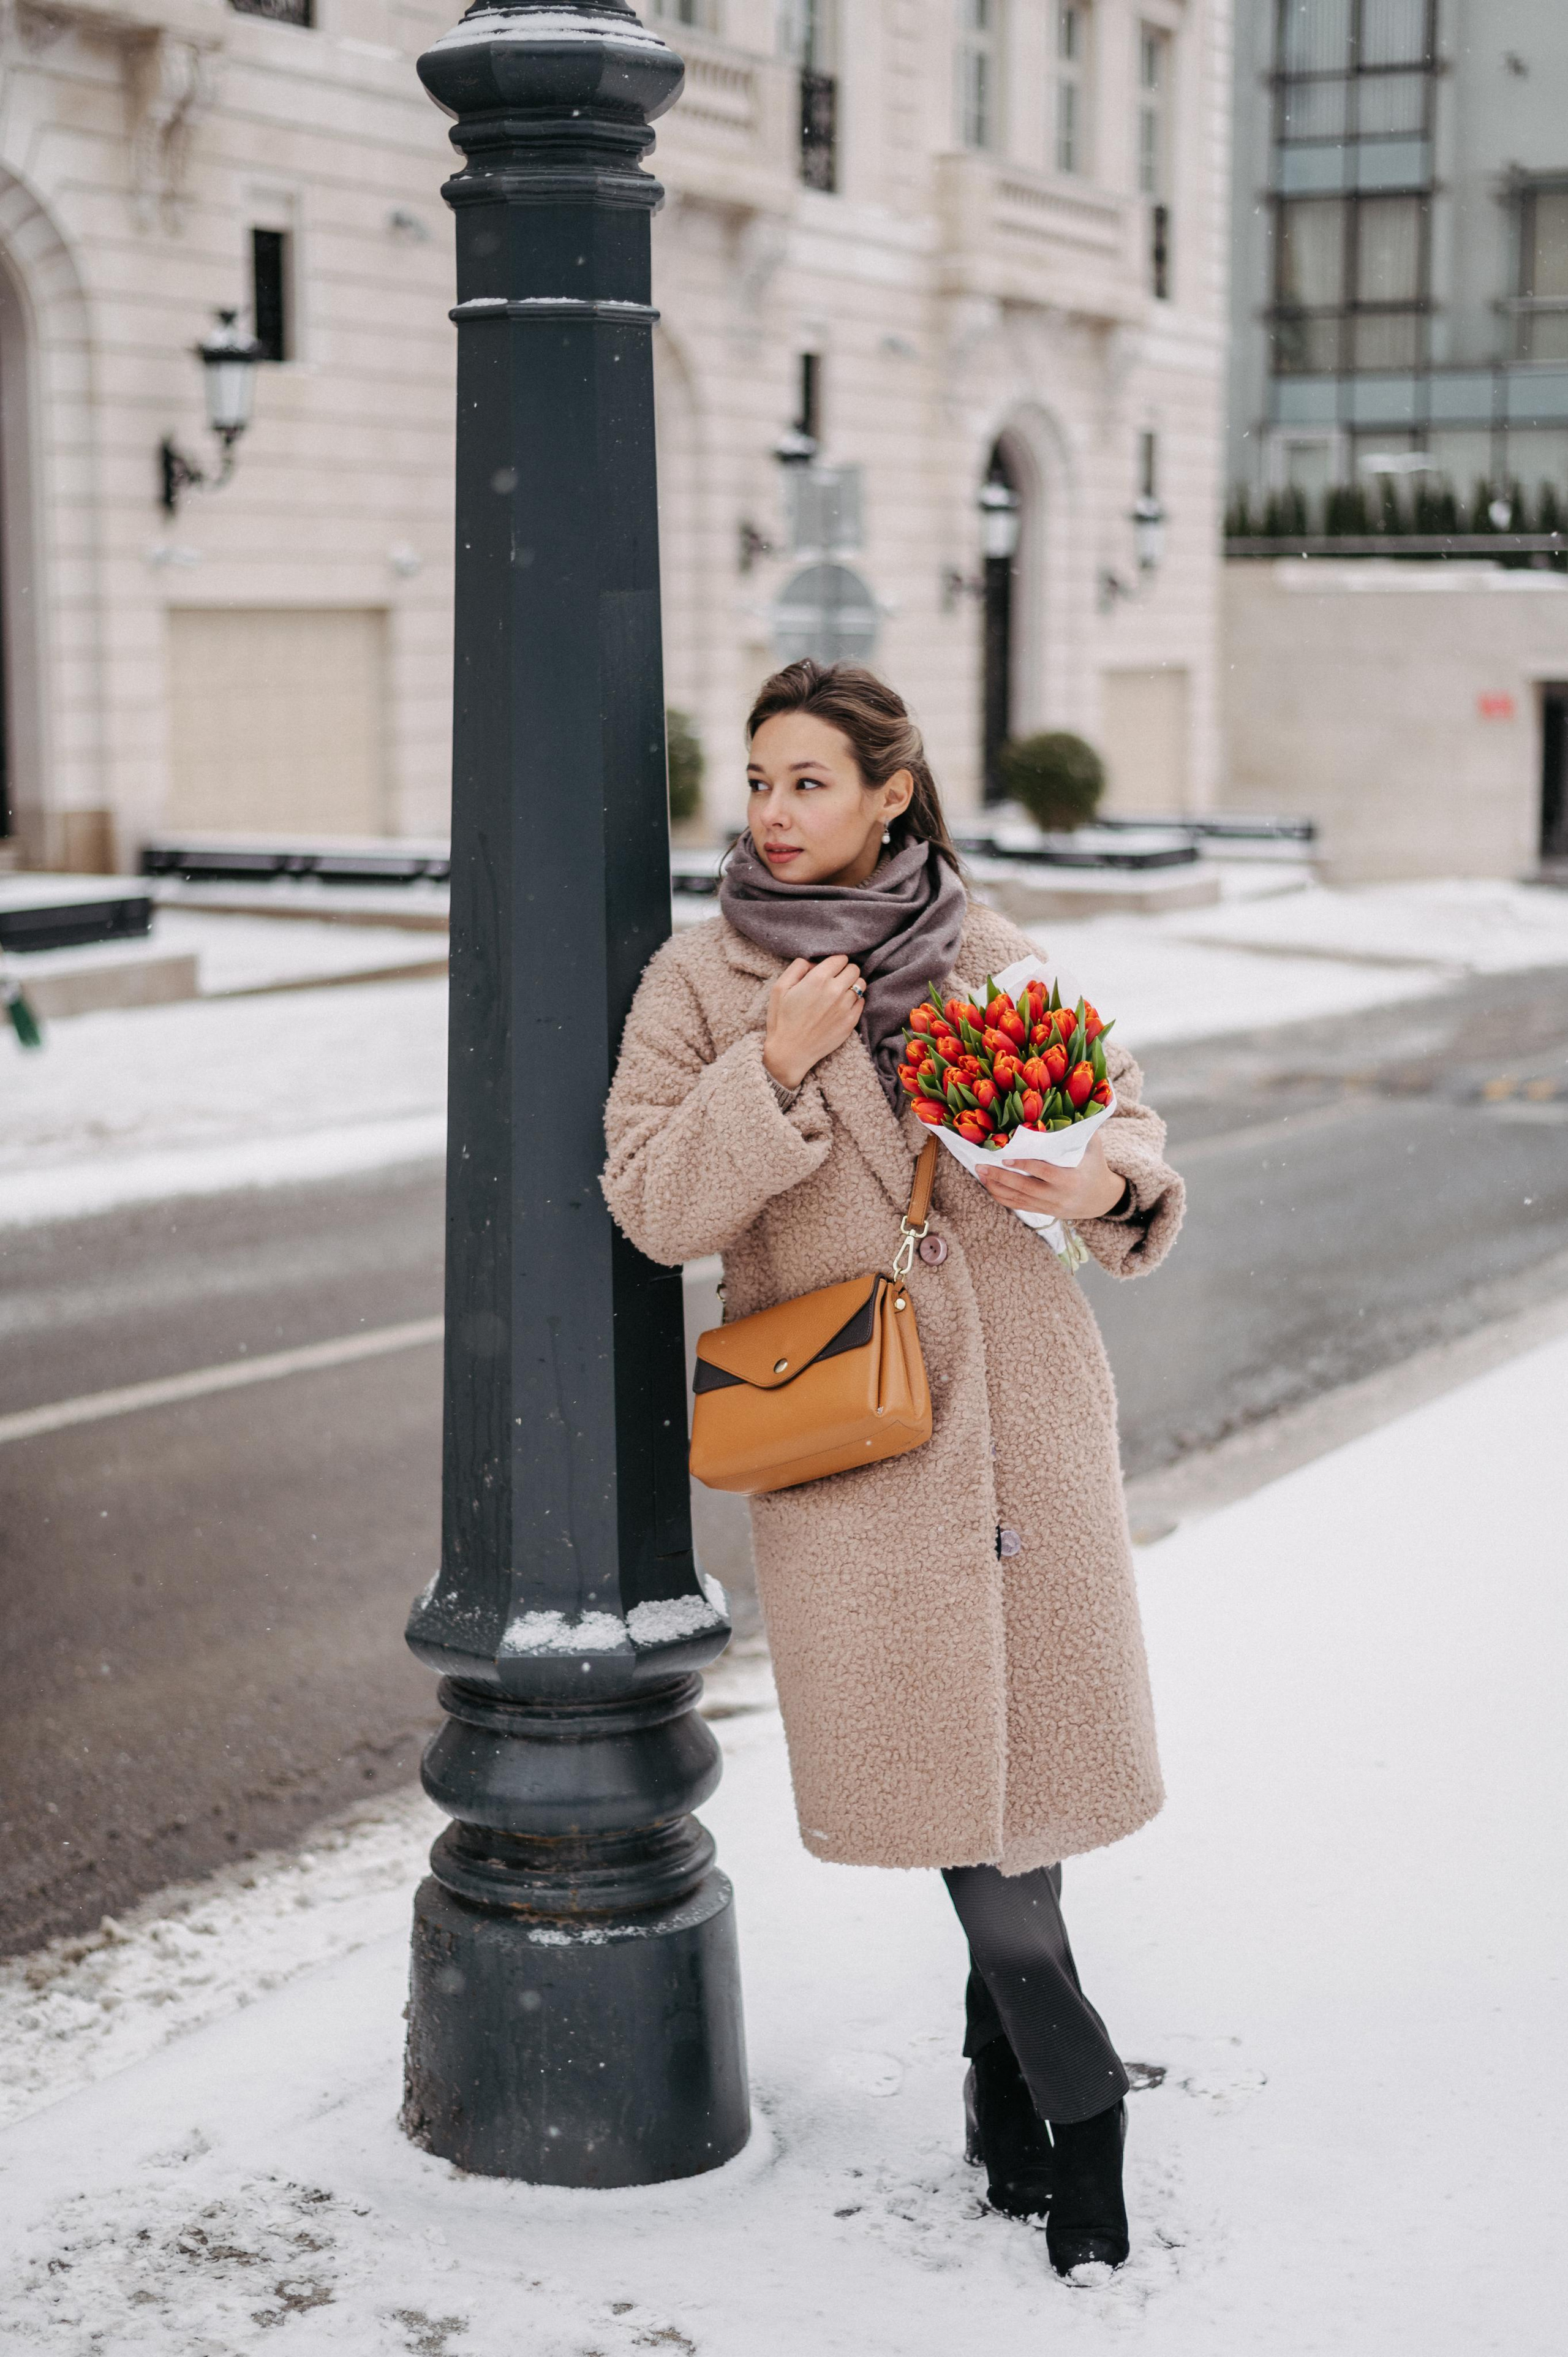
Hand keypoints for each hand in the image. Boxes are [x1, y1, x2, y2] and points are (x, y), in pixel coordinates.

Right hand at [763, 954, 864, 1089]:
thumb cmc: (782, 1019)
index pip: (841, 958)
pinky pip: (862, 1002)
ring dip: (852, 985)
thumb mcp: (779, 987)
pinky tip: (841, 1007)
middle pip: (854, 969)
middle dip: (845, 971)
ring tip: (840, 992)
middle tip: (834, 980)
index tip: (828, 969)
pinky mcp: (851, 1022)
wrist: (789, 1052)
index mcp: (818, 979)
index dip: (834, 962)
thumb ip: (798, 967)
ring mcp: (845, 1007)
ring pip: (861, 984)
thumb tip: (814, 962)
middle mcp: (835, 991)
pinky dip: (854, 1001)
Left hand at [975, 1130, 1124, 1222]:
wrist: (1103, 1199)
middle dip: (1001, 1177)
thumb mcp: (1093, 1147)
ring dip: (997, 1188)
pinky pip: (1020, 1206)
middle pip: (1024, 1188)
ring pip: (1019, 1199)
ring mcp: (1050, 1206)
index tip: (1005, 1158)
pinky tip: (990, 1188)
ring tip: (981, 1175)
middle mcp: (1059, 1196)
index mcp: (1071, 1179)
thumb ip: (1080, 1130)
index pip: (1043, 1172)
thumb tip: (1069, 1106)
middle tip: (981, 1167)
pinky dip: (1003, 1198)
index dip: (1023, 1166)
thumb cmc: (1096, 1166)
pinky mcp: (1044, 1212)